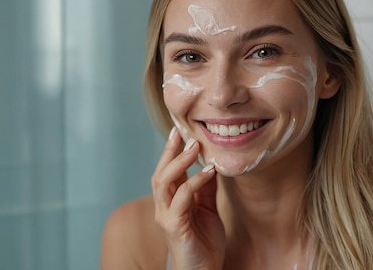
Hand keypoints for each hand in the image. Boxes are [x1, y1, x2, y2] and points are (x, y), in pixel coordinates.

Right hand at [151, 127, 225, 269]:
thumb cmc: (204, 242)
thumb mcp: (208, 209)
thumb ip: (206, 188)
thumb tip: (211, 163)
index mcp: (170, 201)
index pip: (167, 171)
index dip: (171, 150)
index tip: (180, 130)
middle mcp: (163, 206)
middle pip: (161, 172)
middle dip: (170, 151)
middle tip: (184, 132)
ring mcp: (165, 216)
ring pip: (164, 182)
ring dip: (180, 162)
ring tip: (194, 147)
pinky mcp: (173, 226)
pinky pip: (182, 199)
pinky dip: (194, 182)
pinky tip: (208, 172)